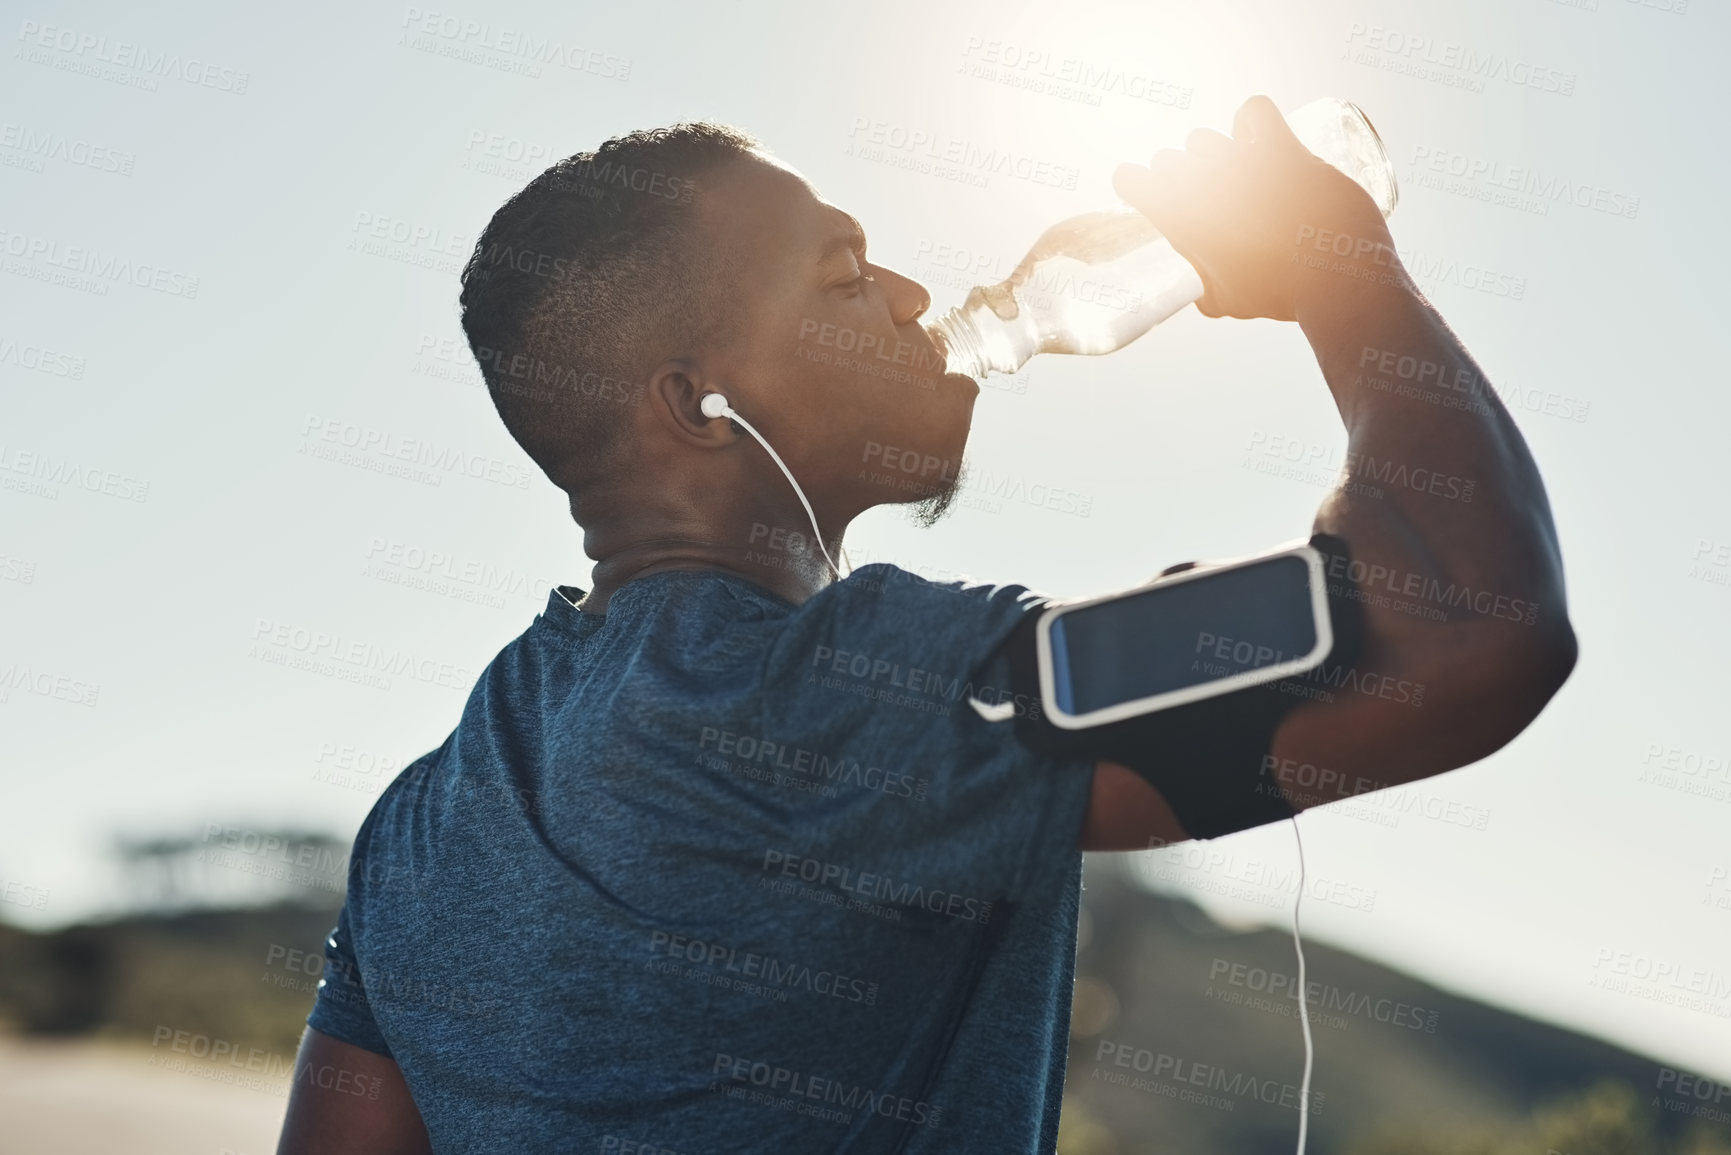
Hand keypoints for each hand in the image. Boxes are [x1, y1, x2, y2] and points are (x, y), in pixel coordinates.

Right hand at [1113, 95, 1396, 322]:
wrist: (1335, 277)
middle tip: (1201, 202)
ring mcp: (1241, 159)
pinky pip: (1254, 110)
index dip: (1135, 187)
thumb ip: (1203, 285)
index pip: (1127, 178)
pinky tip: (1255, 140)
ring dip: (1209, 155)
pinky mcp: (1281, 147)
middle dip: (1176, 178)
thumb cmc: (1277, 294)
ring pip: (1203, 137)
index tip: (1149, 198)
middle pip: (1167, 158)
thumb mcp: (1223, 301)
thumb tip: (1202, 284)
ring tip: (1231, 178)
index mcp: (1179, 218)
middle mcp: (1202, 181)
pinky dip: (1248, 121)